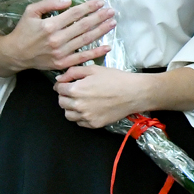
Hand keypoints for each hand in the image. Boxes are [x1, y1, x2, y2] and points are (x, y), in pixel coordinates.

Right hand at [0, 0, 113, 75]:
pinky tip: (107, 46)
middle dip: (99, 17)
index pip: (74, 14)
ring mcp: (61, 52)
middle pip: (83, 26)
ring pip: (86, 40)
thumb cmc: (23, 31)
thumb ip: (48, 3)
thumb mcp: (30, 12)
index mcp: (50, 25)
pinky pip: (83, 57)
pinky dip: (96, 52)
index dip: (89, 7)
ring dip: (101, 31)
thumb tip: (68, 0)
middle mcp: (57, 39)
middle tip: (111, 11)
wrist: (15, 54)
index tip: (100, 2)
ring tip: (112, 23)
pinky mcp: (63, 63)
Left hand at [53, 64, 193, 128]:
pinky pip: (79, 122)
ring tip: (80, 102)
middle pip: (61, 102)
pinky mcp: (94, 124)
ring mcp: (86, 116)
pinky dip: (80, 117)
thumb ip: (73, 72)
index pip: (59, 89)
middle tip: (75, 92)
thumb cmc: (116, 79)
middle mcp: (78, 104)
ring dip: (70, 108)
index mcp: (76, 89)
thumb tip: (60, 79)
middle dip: (65, 96)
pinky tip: (89, 110)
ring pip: (68, 114)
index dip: (62, 85)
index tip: (67, 84)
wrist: (134, 93)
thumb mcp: (94, 69)